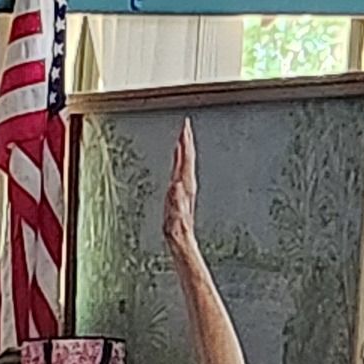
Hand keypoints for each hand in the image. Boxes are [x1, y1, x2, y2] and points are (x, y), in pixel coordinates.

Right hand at [162, 121, 198, 251]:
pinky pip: (181, 169)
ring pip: (185, 162)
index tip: (185, 127)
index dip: (185, 143)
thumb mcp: (175, 216)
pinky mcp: (181, 191)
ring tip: (182, 136)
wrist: (182, 239)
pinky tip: (177, 156)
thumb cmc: (177, 230)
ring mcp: (185, 187)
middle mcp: (187, 184)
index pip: (186, 159)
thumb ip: (176, 201)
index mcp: (185, 186)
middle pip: (188, 157)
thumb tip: (177, 184)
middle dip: (187, 140)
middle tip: (185, 124)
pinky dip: (179, 159)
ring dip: (184, 147)